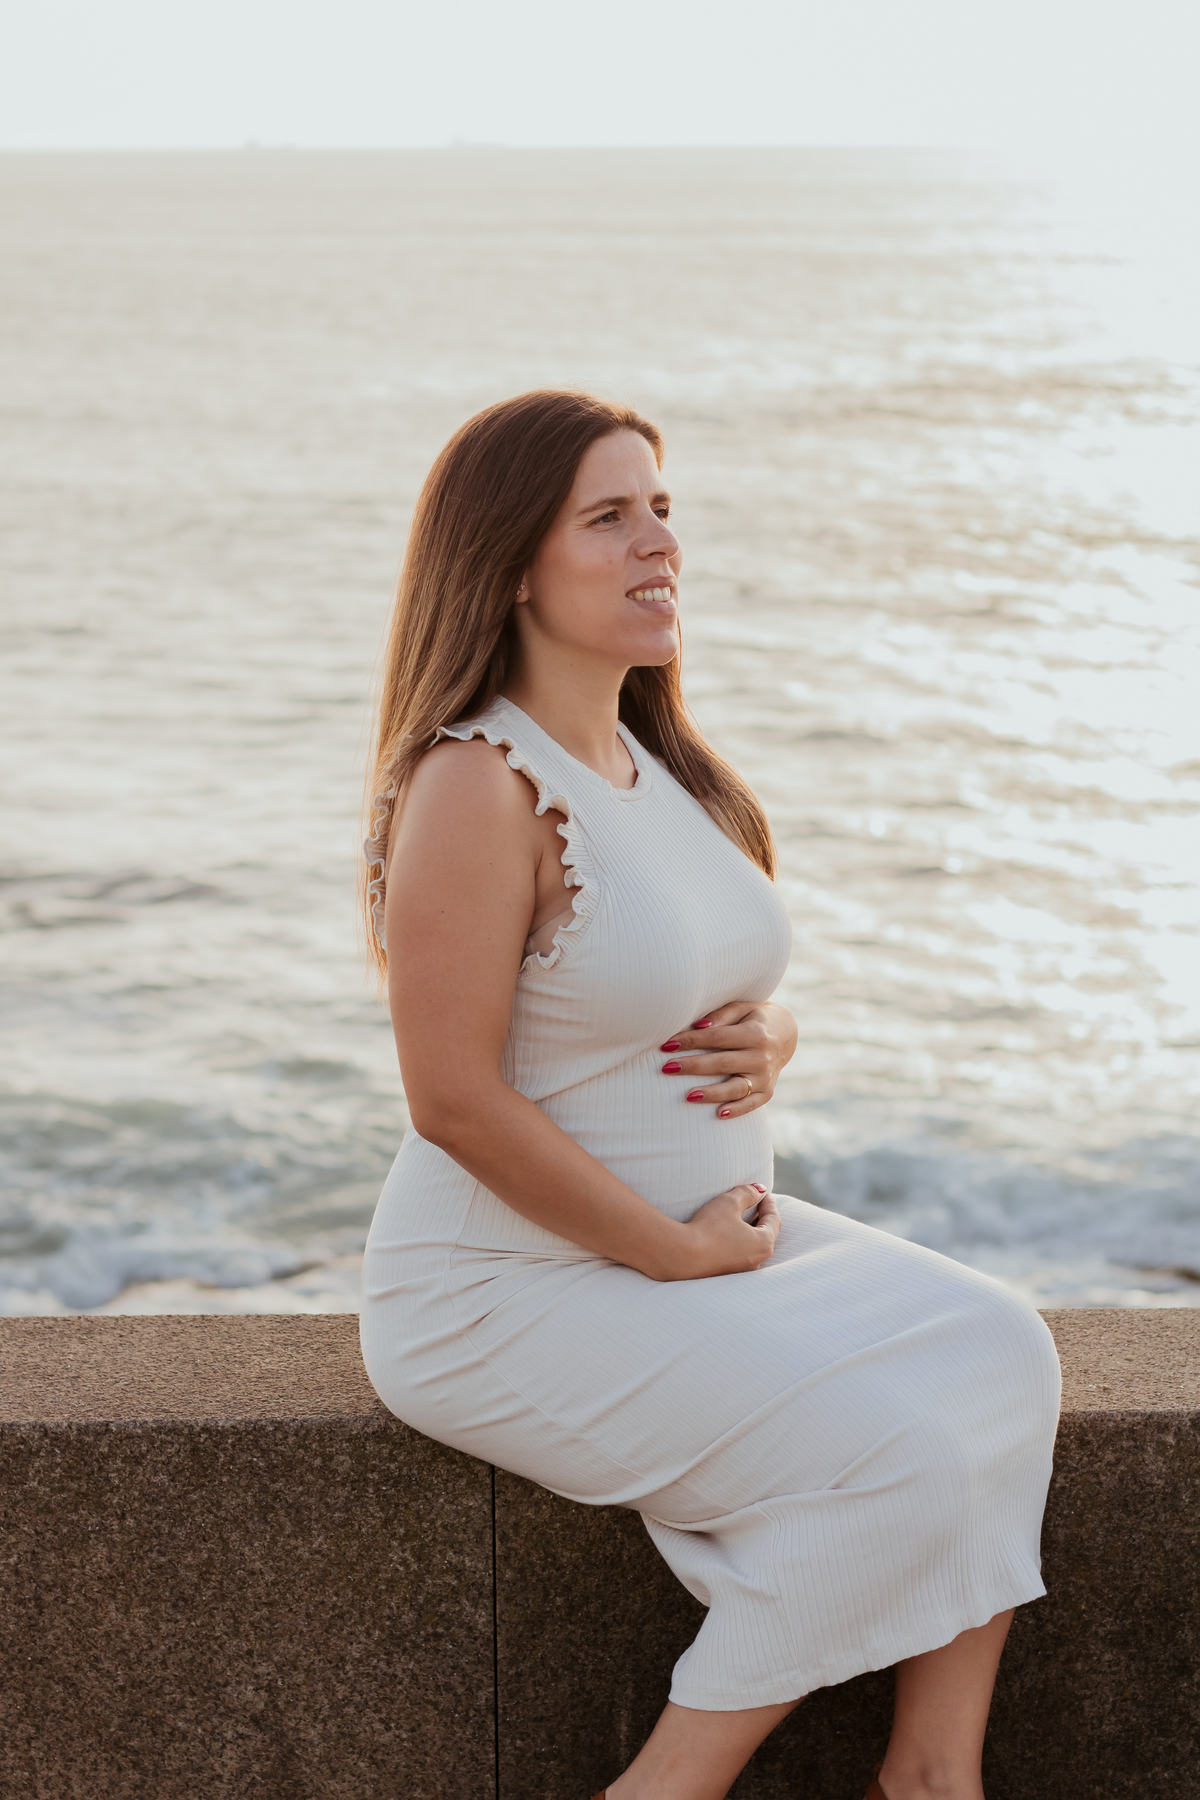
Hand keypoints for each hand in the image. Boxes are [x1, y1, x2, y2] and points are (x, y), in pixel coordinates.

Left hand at [659, 1000, 797, 1117]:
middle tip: (667, 1068)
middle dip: (693, 1066)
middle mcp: (761, 1057)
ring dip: (711, 1093)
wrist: (784, 1035)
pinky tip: (719, 1114)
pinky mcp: (767, 1092)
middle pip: (722, 1063)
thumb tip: (698, 1026)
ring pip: (735, 1088)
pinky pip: (751, 1104)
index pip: (717, 1038)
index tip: (667, 1045)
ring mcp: (765, 1077)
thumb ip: (720, 1016)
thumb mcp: (742, 1008)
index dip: (691, 1041)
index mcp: (755, 1033)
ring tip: (688, 1096)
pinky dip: (736, 1110)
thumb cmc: (753, 1018)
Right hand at [665, 1184, 780, 1278]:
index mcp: (764, 1243)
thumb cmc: (709, 1227)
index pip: (773, 1220)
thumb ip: (748, 1193)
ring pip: (751, 1246)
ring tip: (740, 1218)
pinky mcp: (725, 1274)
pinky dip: (737, 1242)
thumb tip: (760, 1190)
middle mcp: (757, 1261)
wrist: (682, 1255)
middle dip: (761, 1217)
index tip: (763, 1193)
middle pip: (765, 1234)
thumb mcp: (730, 1203)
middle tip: (755, 1203)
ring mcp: (741, 1270)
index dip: (769, 1203)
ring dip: (748, 1231)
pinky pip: (737, 1254)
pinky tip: (726, 1234)